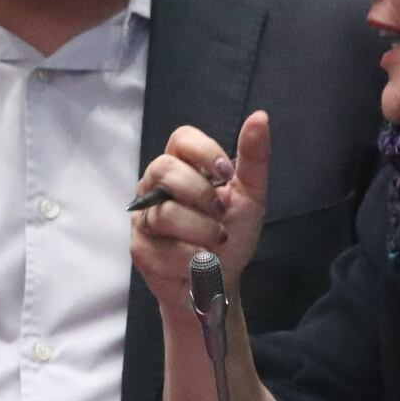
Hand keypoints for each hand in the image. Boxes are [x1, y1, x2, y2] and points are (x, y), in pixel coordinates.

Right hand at [130, 111, 271, 303]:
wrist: (220, 283)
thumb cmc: (231, 235)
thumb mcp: (250, 195)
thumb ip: (253, 158)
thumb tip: (260, 117)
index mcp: (182, 167)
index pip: (182, 139)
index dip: (205, 152)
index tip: (226, 175)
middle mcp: (155, 186)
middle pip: (165, 169)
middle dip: (202, 194)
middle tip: (221, 214)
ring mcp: (144, 217)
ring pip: (165, 212)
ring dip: (202, 232)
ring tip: (215, 244)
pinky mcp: (139, 248)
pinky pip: (164, 248)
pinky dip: (192, 259)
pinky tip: (199, 262)